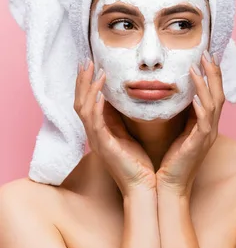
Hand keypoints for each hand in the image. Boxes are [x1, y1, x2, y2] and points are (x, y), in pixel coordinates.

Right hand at [74, 60, 155, 195]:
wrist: (143, 186)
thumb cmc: (138, 161)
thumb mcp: (129, 132)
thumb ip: (122, 116)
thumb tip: (123, 96)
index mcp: (99, 130)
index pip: (86, 101)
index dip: (86, 83)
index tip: (91, 64)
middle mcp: (94, 133)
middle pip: (79, 102)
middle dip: (82, 81)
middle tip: (86, 61)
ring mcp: (97, 140)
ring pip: (84, 109)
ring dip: (88, 88)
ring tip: (94, 71)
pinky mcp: (104, 147)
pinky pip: (95, 124)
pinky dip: (96, 107)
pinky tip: (100, 96)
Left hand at [155, 50, 224, 196]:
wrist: (170, 186)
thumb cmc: (172, 159)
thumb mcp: (178, 131)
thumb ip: (181, 113)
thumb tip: (174, 92)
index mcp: (206, 123)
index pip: (213, 93)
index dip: (211, 74)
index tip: (206, 56)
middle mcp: (210, 127)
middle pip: (218, 94)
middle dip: (213, 73)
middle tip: (207, 53)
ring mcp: (207, 136)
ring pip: (213, 104)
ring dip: (206, 84)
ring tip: (197, 68)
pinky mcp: (198, 145)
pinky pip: (204, 124)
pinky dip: (202, 109)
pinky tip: (196, 98)